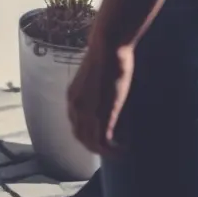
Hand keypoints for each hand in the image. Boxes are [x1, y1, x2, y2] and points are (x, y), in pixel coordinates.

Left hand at [67, 30, 134, 155]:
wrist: (108, 46)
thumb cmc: (106, 54)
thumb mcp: (94, 76)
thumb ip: (94, 90)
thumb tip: (103, 93)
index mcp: (72, 96)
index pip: (76, 124)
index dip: (88, 133)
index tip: (102, 135)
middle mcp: (74, 106)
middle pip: (81, 136)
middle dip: (95, 145)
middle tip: (112, 147)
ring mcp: (86, 112)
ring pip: (91, 143)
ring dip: (106, 151)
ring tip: (120, 149)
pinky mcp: (101, 114)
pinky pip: (104, 143)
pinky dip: (114, 150)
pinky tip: (125, 148)